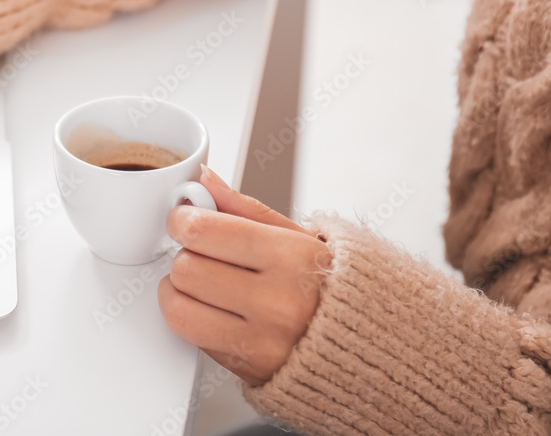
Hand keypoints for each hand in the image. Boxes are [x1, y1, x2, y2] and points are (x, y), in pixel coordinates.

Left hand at [158, 166, 330, 385]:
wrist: (372, 344)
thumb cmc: (334, 285)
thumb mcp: (300, 236)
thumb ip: (245, 208)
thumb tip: (204, 180)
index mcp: (290, 257)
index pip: (202, 231)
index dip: (181, 220)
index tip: (184, 218)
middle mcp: (276, 302)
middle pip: (185, 268)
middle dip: (184, 254)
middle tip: (201, 253)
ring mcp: (262, 341)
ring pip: (178, 308)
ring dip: (178, 291)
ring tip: (202, 283)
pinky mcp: (249, 370)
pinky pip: (192, 338)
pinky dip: (193, 319)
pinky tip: (215, 309)